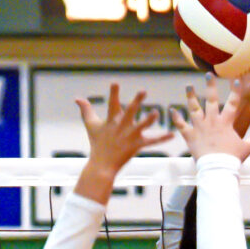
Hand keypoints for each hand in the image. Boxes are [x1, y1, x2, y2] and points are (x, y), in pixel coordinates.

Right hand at [74, 86, 172, 202]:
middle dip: (136, 101)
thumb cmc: (97, 144)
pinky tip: (172, 135)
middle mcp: (122, 127)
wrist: (102, 165)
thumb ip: (86, 110)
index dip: (114, 93)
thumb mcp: (91, 125)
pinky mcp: (137, 145)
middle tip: (143, 91)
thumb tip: (77, 98)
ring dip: (149, 120)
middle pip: (130, 112)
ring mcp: (130, 136)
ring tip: (156, 113)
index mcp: (112, 120)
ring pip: (141, 127)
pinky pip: (152, 142)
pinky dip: (162, 139)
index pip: (112, 104)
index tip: (115, 83)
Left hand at [172, 73, 249, 162]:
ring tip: (189, 86)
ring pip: (194, 108)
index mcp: (226, 122)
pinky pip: (181, 125)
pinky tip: (172, 110)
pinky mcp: (190, 136)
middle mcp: (212, 121)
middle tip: (208, 74)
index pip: (233, 102)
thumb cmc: (232, 159)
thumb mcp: (246, 149)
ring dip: (191, 96)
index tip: (237, 79)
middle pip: (211, 100)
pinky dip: (176, 118)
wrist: (217, 169)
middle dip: (210, 86)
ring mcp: (200, 127)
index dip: (236, 90)